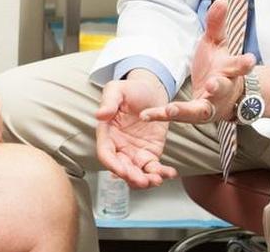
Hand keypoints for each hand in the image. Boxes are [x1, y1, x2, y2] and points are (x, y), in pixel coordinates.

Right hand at [94, 70, 177, 188]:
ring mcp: (134, 151)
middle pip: (121, 168)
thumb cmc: (131, 88)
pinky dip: (161, 173)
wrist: (151, 89)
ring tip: (158, 179)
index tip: (123, 172)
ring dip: (146, 180)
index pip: (106, 154)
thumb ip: (109, 102)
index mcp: (107, 133)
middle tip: (144, 180)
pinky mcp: (150, 153)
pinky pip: (153, 168)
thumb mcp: (117, 89)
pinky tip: (170, 173)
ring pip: (137, 173)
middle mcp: (119, 146)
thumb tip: (99, 115)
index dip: (113, 165)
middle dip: (132, 177)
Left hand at [140, 0, 255, 123]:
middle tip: (213, 84)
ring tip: (170, 109)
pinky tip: (147, 114)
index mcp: (230, 71)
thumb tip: (222, 0)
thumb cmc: (219, 66)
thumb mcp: (217, 43)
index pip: (240, 66)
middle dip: (219, 86)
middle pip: (222, 88)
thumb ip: (217, 24)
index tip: (249, 60)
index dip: (245, 64)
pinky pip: (179, 116)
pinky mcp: (195, 115)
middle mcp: (222, 90)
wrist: (225, 98)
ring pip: (200, 109)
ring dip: (185, 109)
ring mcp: (210, 105)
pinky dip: (163, 115)